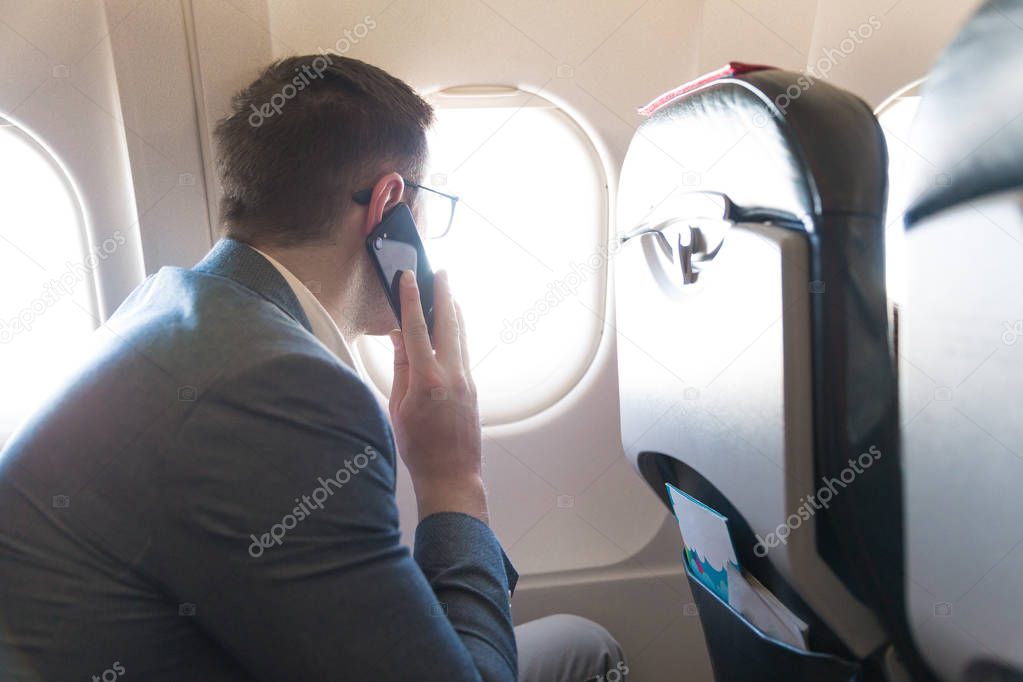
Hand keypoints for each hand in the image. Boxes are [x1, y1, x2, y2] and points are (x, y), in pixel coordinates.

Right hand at [389, 270, 486, 523]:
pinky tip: (453, 326)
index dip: (410, 300)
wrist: (452, 476)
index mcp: (427, 379)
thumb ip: (401, 368)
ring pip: (461, 336)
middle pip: (448, 323)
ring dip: (454, 311)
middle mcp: (452, 374)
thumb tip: (399, 336)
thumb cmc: (419, 448)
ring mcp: (467, 380)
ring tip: (449, 290)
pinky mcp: (473, 388)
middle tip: (441, 272)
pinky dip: (458, 333)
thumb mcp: (399, 407)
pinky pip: (464, 352)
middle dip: (444, 294)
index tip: (409, 277)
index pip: (417, 329)